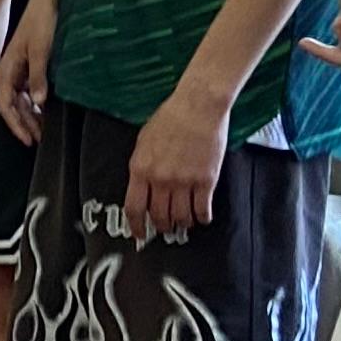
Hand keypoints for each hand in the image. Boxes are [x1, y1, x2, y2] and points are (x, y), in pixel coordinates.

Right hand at [0, 0, 57, 145]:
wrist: (47, 0)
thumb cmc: (42, 21)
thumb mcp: (41, 49)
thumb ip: (39, 76)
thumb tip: (39, 101)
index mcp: (6, 69)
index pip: (7, 106)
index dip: (17, 125)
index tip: (28, 139)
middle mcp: (9, 73)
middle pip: (14, 107)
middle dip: (25, 125)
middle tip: (39, 140)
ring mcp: (19, 70)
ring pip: (22, 101)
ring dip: (31, 117)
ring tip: (44, 131)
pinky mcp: (28, 67)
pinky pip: (29, 92)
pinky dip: (36, 105)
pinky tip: (45, 112)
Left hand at [124, 87, 231, 237]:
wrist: (198, 106)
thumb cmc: (170, 118)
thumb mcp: (144, 141)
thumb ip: (141, 166)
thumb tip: (142, 187)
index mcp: (140, 169)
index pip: (134, 207)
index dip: (136, 226)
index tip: (139, 234)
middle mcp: (160, 179)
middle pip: (158, 216)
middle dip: (161, 226)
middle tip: (165, 227)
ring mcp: (184, 181)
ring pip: (181, 217)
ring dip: (182, 223)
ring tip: (184, 222)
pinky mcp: (206, 180)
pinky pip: (203, 209)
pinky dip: (202, 217)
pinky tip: (202, 217)